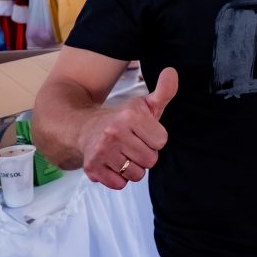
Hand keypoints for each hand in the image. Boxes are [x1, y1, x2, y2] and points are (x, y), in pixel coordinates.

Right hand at [79, 67, 177, 189]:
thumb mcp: (144, 104)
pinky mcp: (92, 168)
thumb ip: (164, 91)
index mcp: (130, 116)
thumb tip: (172, 71)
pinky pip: (120, 184)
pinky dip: (118, 178)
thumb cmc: (122, 119)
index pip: (161, 141)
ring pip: (136, 174)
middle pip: (151, 160)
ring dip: (132, 168)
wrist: (84, 127)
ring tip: (123, 154)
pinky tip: (113, 163)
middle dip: (145, 154)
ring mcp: (102, 151)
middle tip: (133, 145)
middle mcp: (114, 132)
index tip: (144, 133)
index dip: (154, 138)